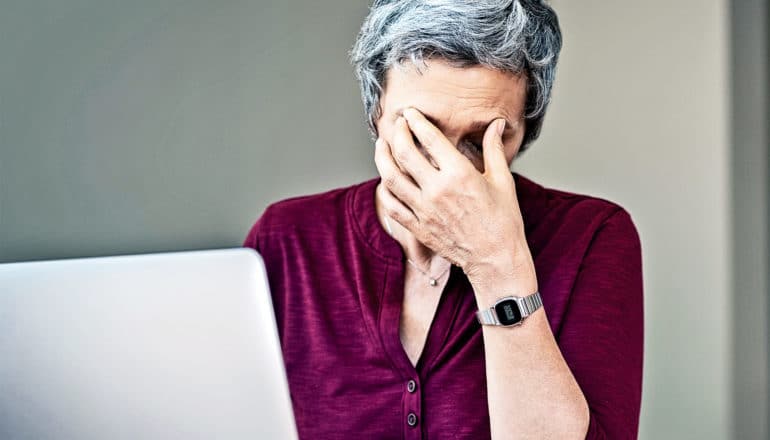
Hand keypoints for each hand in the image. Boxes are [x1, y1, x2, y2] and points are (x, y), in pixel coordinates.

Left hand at [373, 107, 535, 292]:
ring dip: (382, 158)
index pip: (430, 139)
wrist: (495, 259)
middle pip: (405, 153)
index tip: (410, 113)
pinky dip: (385, 190)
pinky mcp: (418, 227)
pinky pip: (392, 206)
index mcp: (460, 174)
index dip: (416, 121)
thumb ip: (493, 149)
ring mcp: (425, 210)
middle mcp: (438, 190)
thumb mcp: (502, 181)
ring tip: (381, 146)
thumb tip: (496, 123)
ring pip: (391, 178)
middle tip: (397, 125)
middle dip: (397, 134)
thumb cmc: (503, 221)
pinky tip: (385, 179)